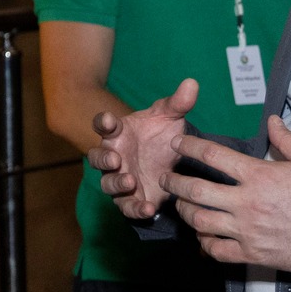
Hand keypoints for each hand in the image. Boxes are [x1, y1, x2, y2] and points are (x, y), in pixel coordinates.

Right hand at [88, 79, 198, 218]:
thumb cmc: (160, 136)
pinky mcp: (131, 199)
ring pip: (108, 184)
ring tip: (130, 182)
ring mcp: (120, 179)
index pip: (103, 125)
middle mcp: (114, 156)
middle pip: (98, 158)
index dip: (103, 122)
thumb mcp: (170, 118)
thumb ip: (178, 103)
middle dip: (103, 158)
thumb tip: (192, 82)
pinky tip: (148, 209)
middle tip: (115, 158)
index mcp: (118, 133)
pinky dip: (135, 209)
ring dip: (116, 184)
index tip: (109, 120)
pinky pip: (127, 207)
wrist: (169, 163)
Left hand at [159, 116, 290, 272]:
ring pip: (201, 221)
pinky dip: (205, 244)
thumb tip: (272, 121)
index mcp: (260, 175)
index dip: (189, 147)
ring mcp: (248, 230)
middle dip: (174, 182)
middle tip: (166, 178)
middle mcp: (247, 202)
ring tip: (180, 206)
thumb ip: (287, 140)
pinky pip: (217, 251)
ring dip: (185, 213)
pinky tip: (203, 237)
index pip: (213, 156)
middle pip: (196, 190)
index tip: (177, 144)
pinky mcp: (253, 254)